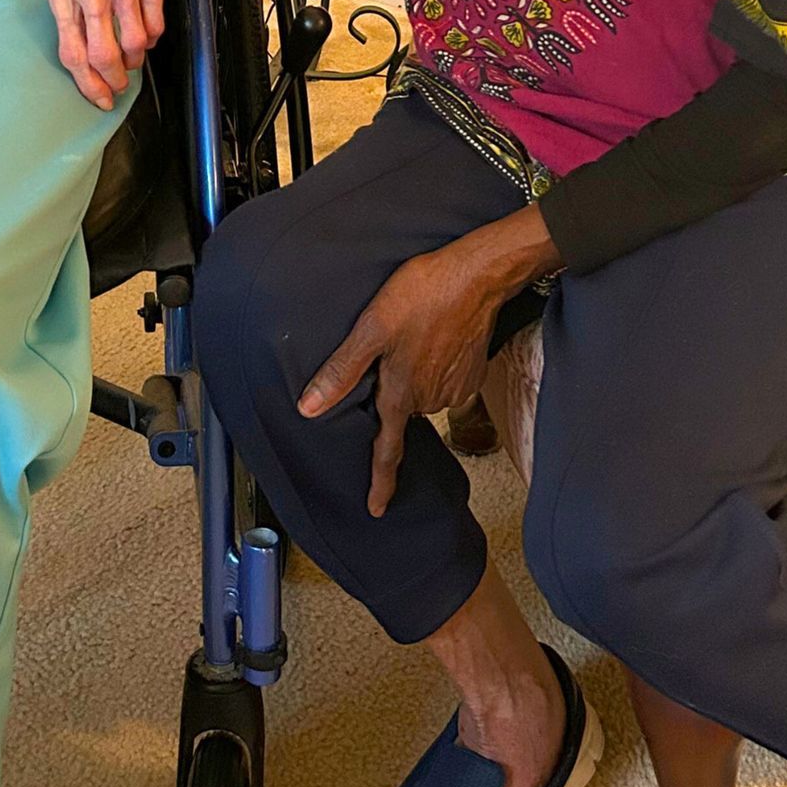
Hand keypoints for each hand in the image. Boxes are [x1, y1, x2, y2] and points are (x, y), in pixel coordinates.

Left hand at [47, 0, 166, 108]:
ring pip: (133, 43)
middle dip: (113, 80)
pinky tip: (148, 30)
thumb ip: (70, 11)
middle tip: (120, 85)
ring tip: (135, 54)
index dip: (87, 84)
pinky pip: (155, 22)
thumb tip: (82, 59)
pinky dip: (154, 35)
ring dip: (137, 58)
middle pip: (101, 54)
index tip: (99, 98)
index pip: (71, 52)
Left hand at [298, 212, 558, 515]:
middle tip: (392, 349)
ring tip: (413, 336)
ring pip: (423, 393)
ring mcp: (455, 390)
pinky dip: (436, 365)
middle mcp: (430, 400)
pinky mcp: (473, 376)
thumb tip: (309, 408)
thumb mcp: (370, 328)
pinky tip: (433, 338)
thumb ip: (342, 371)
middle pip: (403, 410)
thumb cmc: (420, 295)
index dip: (381, 483)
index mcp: (401, 394)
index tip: (378, 510)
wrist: (476, 277)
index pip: (388, 451)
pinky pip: (445, 380)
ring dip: (415, 373)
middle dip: (394, 390)